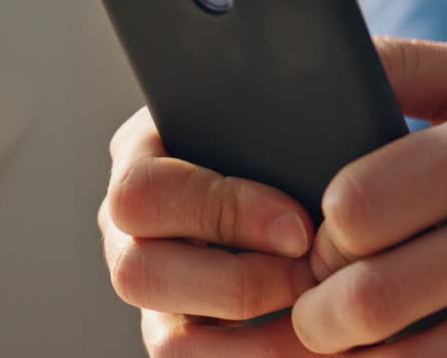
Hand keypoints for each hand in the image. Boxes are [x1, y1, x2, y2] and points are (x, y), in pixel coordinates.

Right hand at [99, 108, 323, 355]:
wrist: (293, 156)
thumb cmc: (286, 128)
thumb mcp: (271, 112)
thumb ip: (274, 126)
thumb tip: (314, 155)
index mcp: (138, 155)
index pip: (145, 193)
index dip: (223, 214)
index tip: (299, 228)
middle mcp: (126, 226)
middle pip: (138, 274)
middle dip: (240, 284)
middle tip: (312, 278)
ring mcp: (151, 284)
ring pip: (169, 341)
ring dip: (255, 342)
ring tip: (320, 323)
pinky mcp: (179, 332)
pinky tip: (315, 346)